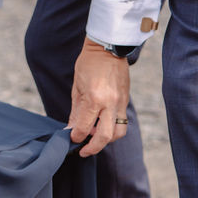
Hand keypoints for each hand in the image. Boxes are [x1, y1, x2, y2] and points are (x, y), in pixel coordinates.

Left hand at [68, 40, 130, 157]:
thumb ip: (76, 111)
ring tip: (94, 139)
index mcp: (94, 98)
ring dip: (106, 141)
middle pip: (104, 137)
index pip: (84, 128)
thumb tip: (71, 129)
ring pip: (118, 133)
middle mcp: (109, 103)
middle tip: (83, 151)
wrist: (108, 47)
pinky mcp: (126, 100)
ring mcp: (120, 102)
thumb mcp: (76, 87)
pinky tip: (102, 126)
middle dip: (92, 148)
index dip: (76, 137)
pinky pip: (122, 122)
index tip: (71, 139)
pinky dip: (113, 129)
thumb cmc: (88, 64)